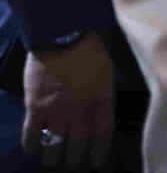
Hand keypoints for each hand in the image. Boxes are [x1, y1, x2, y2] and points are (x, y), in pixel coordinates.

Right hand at [22, 33, 115, 170]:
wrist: (62, 34)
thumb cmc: (89, 47)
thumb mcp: (107, 71)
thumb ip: (102, 93)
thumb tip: (99, 109)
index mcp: (102, 99)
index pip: (103, 133)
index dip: (99, 151)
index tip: (96, 162)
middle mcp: (81, 110)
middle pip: (78, 143)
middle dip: (75, 158)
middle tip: (73, 164)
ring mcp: (57, 110)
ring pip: (55, 144)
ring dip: (53, 156)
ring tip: (52, 161)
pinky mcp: (35, 107)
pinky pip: (32, 135)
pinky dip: (32, 145)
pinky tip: (33, 149)